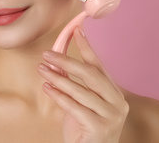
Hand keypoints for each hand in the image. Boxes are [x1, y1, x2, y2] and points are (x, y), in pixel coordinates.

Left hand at [37, 26, 128, 142]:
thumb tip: (55, 61)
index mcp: (113, 92)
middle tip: (46, 54)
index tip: (76, 30)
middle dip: (66, 61)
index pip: (98, 65)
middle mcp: (117, 102)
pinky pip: (74, 107)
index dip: (86, 47)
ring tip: (41, 69)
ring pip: (80, 90)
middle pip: (90, 74)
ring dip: (58, 78)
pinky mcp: (99, 128)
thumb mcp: (81, 101)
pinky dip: (59, 96)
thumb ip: (73, 83)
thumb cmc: (85, 125)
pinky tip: (46, 87)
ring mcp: (111, 116)